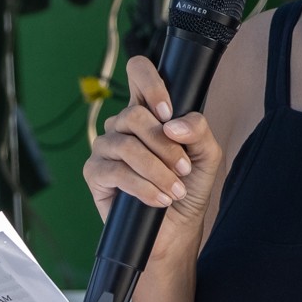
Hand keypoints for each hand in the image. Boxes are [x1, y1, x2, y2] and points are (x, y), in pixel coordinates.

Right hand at [82, 54, 223, 232]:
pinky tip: (159, 199)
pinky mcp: (95, 173)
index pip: (138, 73)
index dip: (150, 83)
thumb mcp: (207, 155)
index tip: (168, 111)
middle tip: (183, 168)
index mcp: (149, 112)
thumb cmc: (189, 186)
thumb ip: (198, 130)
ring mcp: (106, 147)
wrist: (177, 227)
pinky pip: (115, 170)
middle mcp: (123, 125)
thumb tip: (172, 124)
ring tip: (175, 190)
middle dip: (165, 145)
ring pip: (126, 144)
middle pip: (134, 114)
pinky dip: (142, 186)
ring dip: (157, 169)